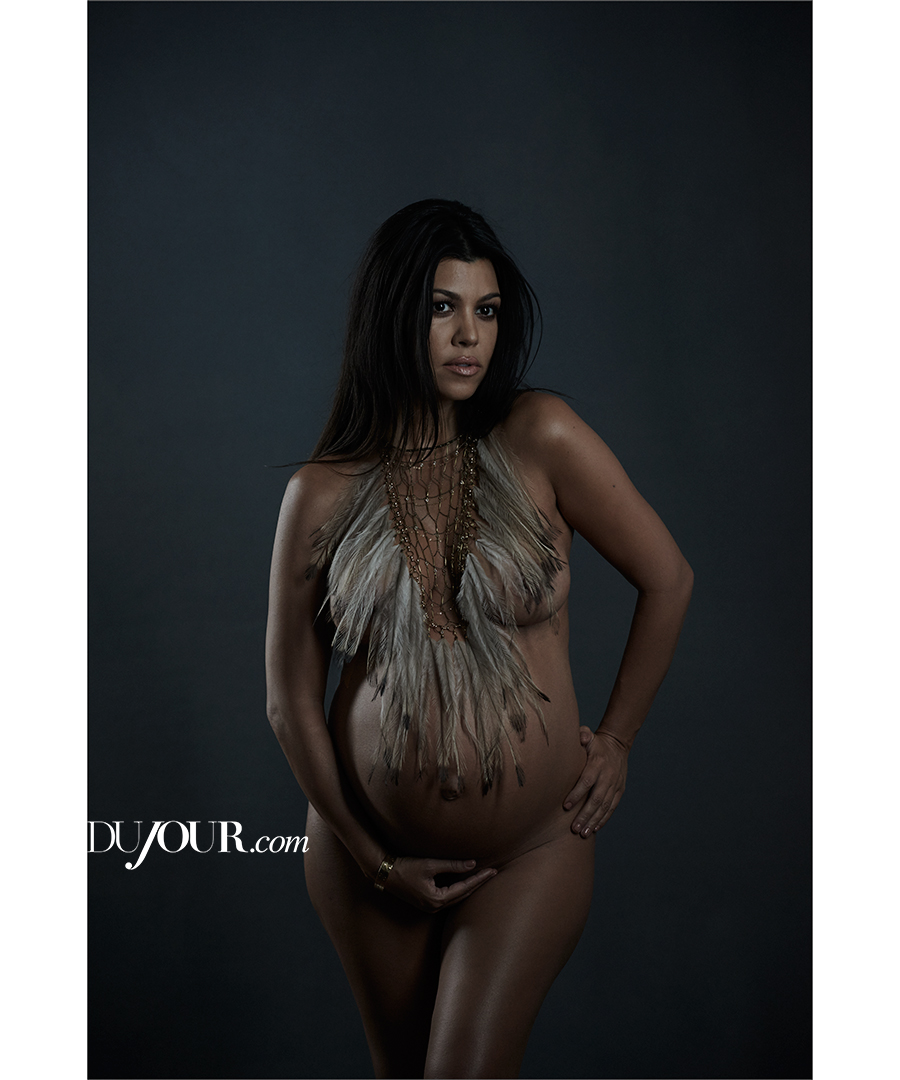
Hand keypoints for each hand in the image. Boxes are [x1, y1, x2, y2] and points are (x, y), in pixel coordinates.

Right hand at [383, 856, 497, 911]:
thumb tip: (472, 864)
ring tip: (483, 878)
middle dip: (478, 884)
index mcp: (436, 899)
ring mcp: (430, 907)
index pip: (464, 889)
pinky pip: (449, 898)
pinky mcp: (427, 902)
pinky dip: (459, 890)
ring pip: (457, 898)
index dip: (479, 879)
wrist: (386, 874)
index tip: (492, 871)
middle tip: (493, 874)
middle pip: (463, 896)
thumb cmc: (406, 868)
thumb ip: (452, 866)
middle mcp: (435, 907)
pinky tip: (466, 883)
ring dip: (470, 888)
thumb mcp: (430, 865)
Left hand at [563, 726, 628, 836]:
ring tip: (583, 833)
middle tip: (574, 828)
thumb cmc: (596, 743)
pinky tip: (594, 828)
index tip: (565, 806)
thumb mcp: (589, 736)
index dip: (576, 794)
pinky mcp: (619, 791)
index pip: (586, 781)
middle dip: (585, 815)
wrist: (618, 745)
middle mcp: (608, 776)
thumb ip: (582, 735)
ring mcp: (615, 785)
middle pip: (596, 799)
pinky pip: (612, 807)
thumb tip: (579, 736)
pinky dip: (604, 819)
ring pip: (605, 806)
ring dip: (593, 821)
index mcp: (598, 764)